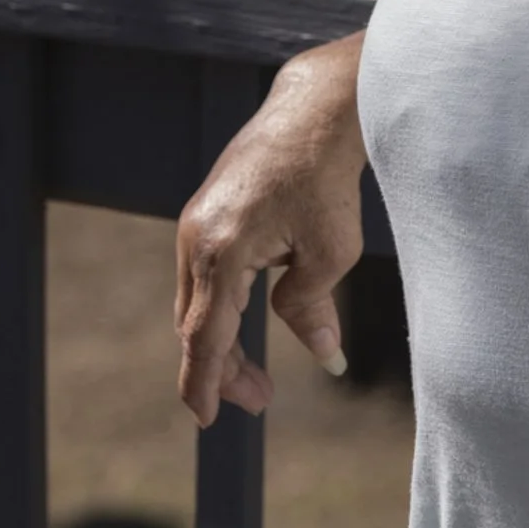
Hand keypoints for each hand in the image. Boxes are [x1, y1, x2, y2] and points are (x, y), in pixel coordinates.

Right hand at [175, 33, 367, 427]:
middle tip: (261, 401)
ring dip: (222, 340)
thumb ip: (313, 308)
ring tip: (257, 377)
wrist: (314, 108)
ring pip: (198, 302)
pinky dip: (222, 307)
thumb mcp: (332, 250)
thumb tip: (323, 355)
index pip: (205, 337)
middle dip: (223, 369)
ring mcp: (196, 222)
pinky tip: (250, 321)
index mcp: (222, 251)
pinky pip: (205, 275)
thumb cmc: (328, 176)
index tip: (210, 420)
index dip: (207, 383)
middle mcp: (196, 238)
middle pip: (197, 326)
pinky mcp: (207, 211)